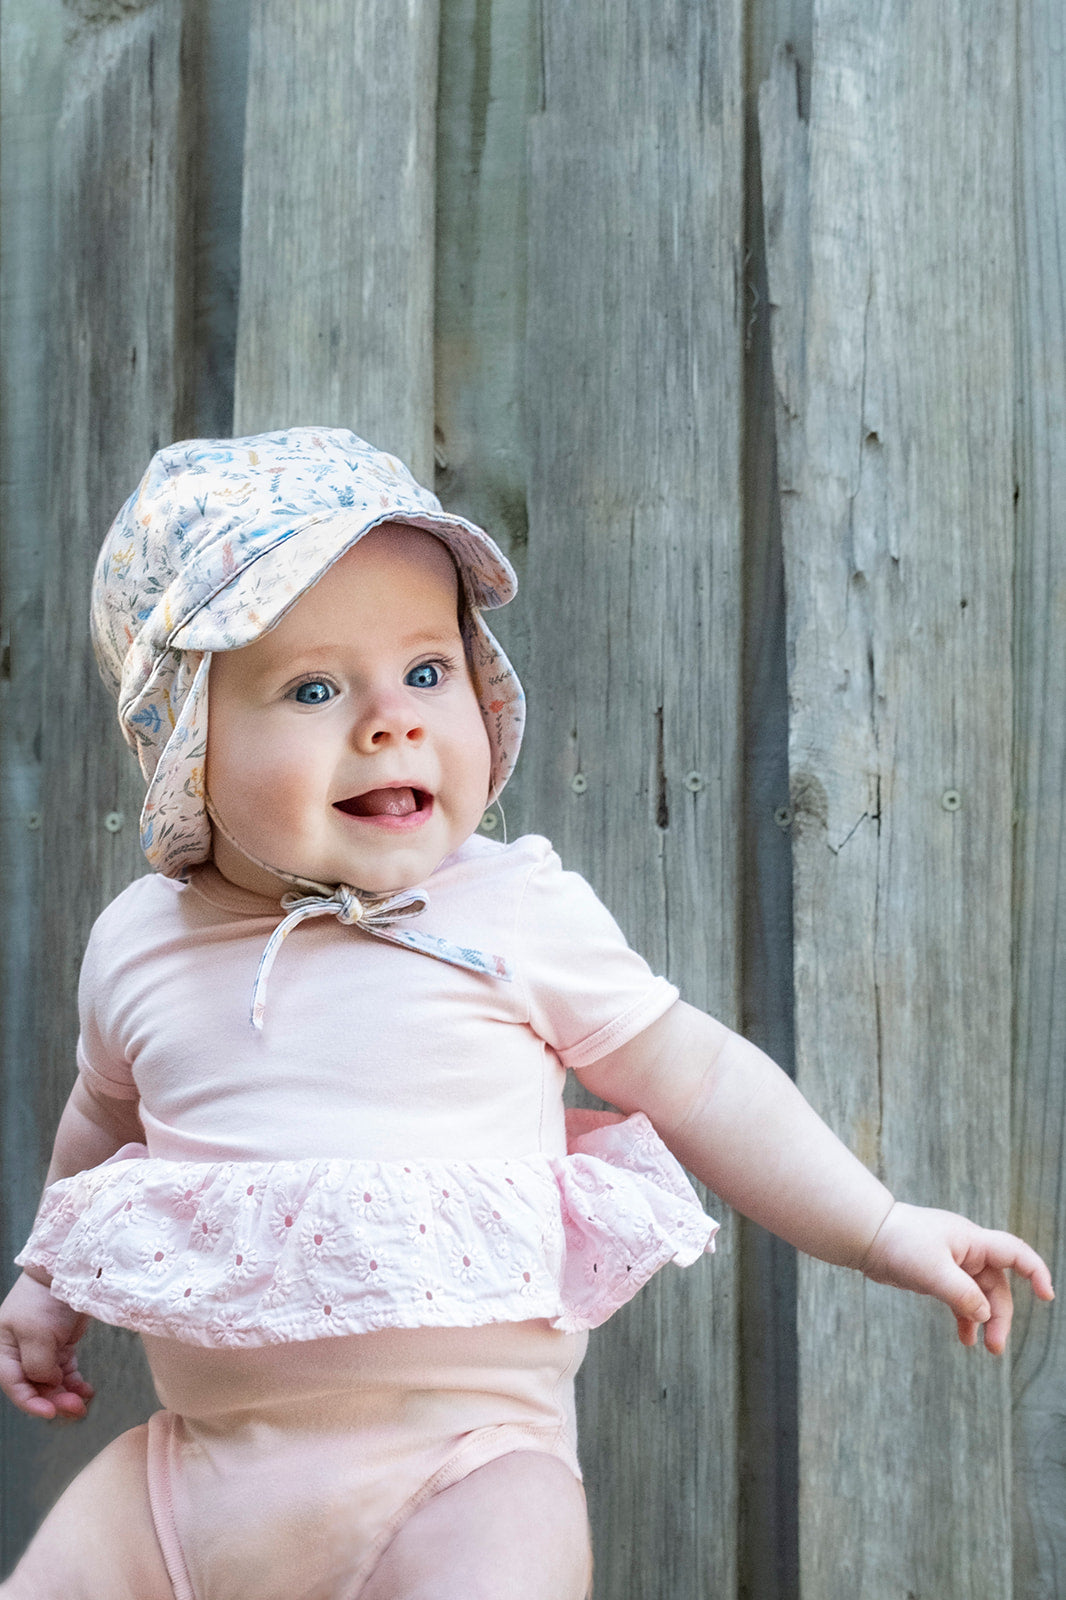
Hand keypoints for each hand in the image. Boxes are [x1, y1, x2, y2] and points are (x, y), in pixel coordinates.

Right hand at [0, 1271, 93, 1418]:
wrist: (68, 1272)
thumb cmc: (44, 1299)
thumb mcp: (37, 1333)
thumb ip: (38, 1365)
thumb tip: (48, 1384)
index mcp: (4, 1352)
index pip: (15, 1386)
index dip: (32, 1402)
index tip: (51, 1412)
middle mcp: (19, 1355)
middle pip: (35, 1387)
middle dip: (55, 1400)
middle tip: (76, 1408)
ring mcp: (40, 1351)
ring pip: (51, 1383)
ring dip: (67, 1395)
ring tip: (83, 1401)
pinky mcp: (60, 1347)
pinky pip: (65, 1373)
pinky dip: (75, 1383)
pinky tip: (86, 1390)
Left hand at [860, 1201, 1054, 1354]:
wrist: (865, 1235)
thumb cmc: (898, 1243)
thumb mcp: (932, 1271)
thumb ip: (961, 1294)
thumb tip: (984, 1315)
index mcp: (972, 1241)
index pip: (1014, 1253)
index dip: (1034, 1272)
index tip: (1046, 1296)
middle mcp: (967, 1250)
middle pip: (996, 1286)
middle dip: (1000, 1316)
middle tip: (995, 1347)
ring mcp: (952, 1263)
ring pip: (979, 1295)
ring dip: (984, 1320)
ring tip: (984, 1348)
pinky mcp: (937, 1274)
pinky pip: (960, 1298)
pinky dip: (965, 1317)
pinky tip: (965, 1338)